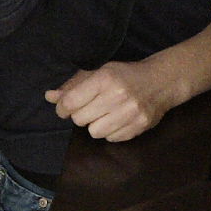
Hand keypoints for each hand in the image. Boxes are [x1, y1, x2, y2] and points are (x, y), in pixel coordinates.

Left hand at [45, 60, 178, 141]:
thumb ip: (73, 85)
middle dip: (80, 115)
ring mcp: (130, 113)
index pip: (70, 102)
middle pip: (80, 119)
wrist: (160, 81)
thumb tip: (49, 97)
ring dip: (95, 125)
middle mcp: (117, 96)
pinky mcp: (138, 127)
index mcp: (105, 78)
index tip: (65, 108)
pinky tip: (117, 119)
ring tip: (104, 114)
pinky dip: (110, 132)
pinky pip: (111, 139)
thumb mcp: (99, 72)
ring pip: (94, 132)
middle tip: (90, 107)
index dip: (62, 108)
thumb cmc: (125, 75)